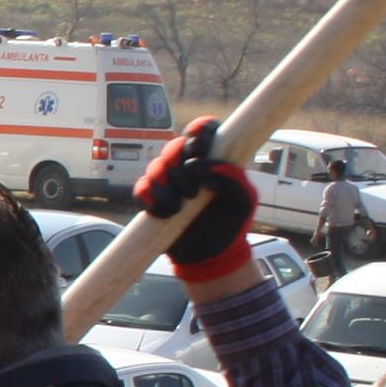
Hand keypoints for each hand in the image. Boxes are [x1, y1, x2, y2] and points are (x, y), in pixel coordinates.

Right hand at [134, 117, 257, 278]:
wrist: (210, 257)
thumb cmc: (231, 225)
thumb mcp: (243, 202)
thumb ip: (233, 180)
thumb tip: (207, 166)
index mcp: (213, 159)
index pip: (203, 130)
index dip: (198, 129)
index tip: (197, 145)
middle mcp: (188, 166)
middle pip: (174, 146)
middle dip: (178, 166)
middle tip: (192, 192)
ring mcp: (168, 183)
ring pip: (155, 167)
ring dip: (165, 186)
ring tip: (178, 208)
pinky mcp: (151, 200)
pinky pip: (141, 189)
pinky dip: (150, 199)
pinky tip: (164, 213)